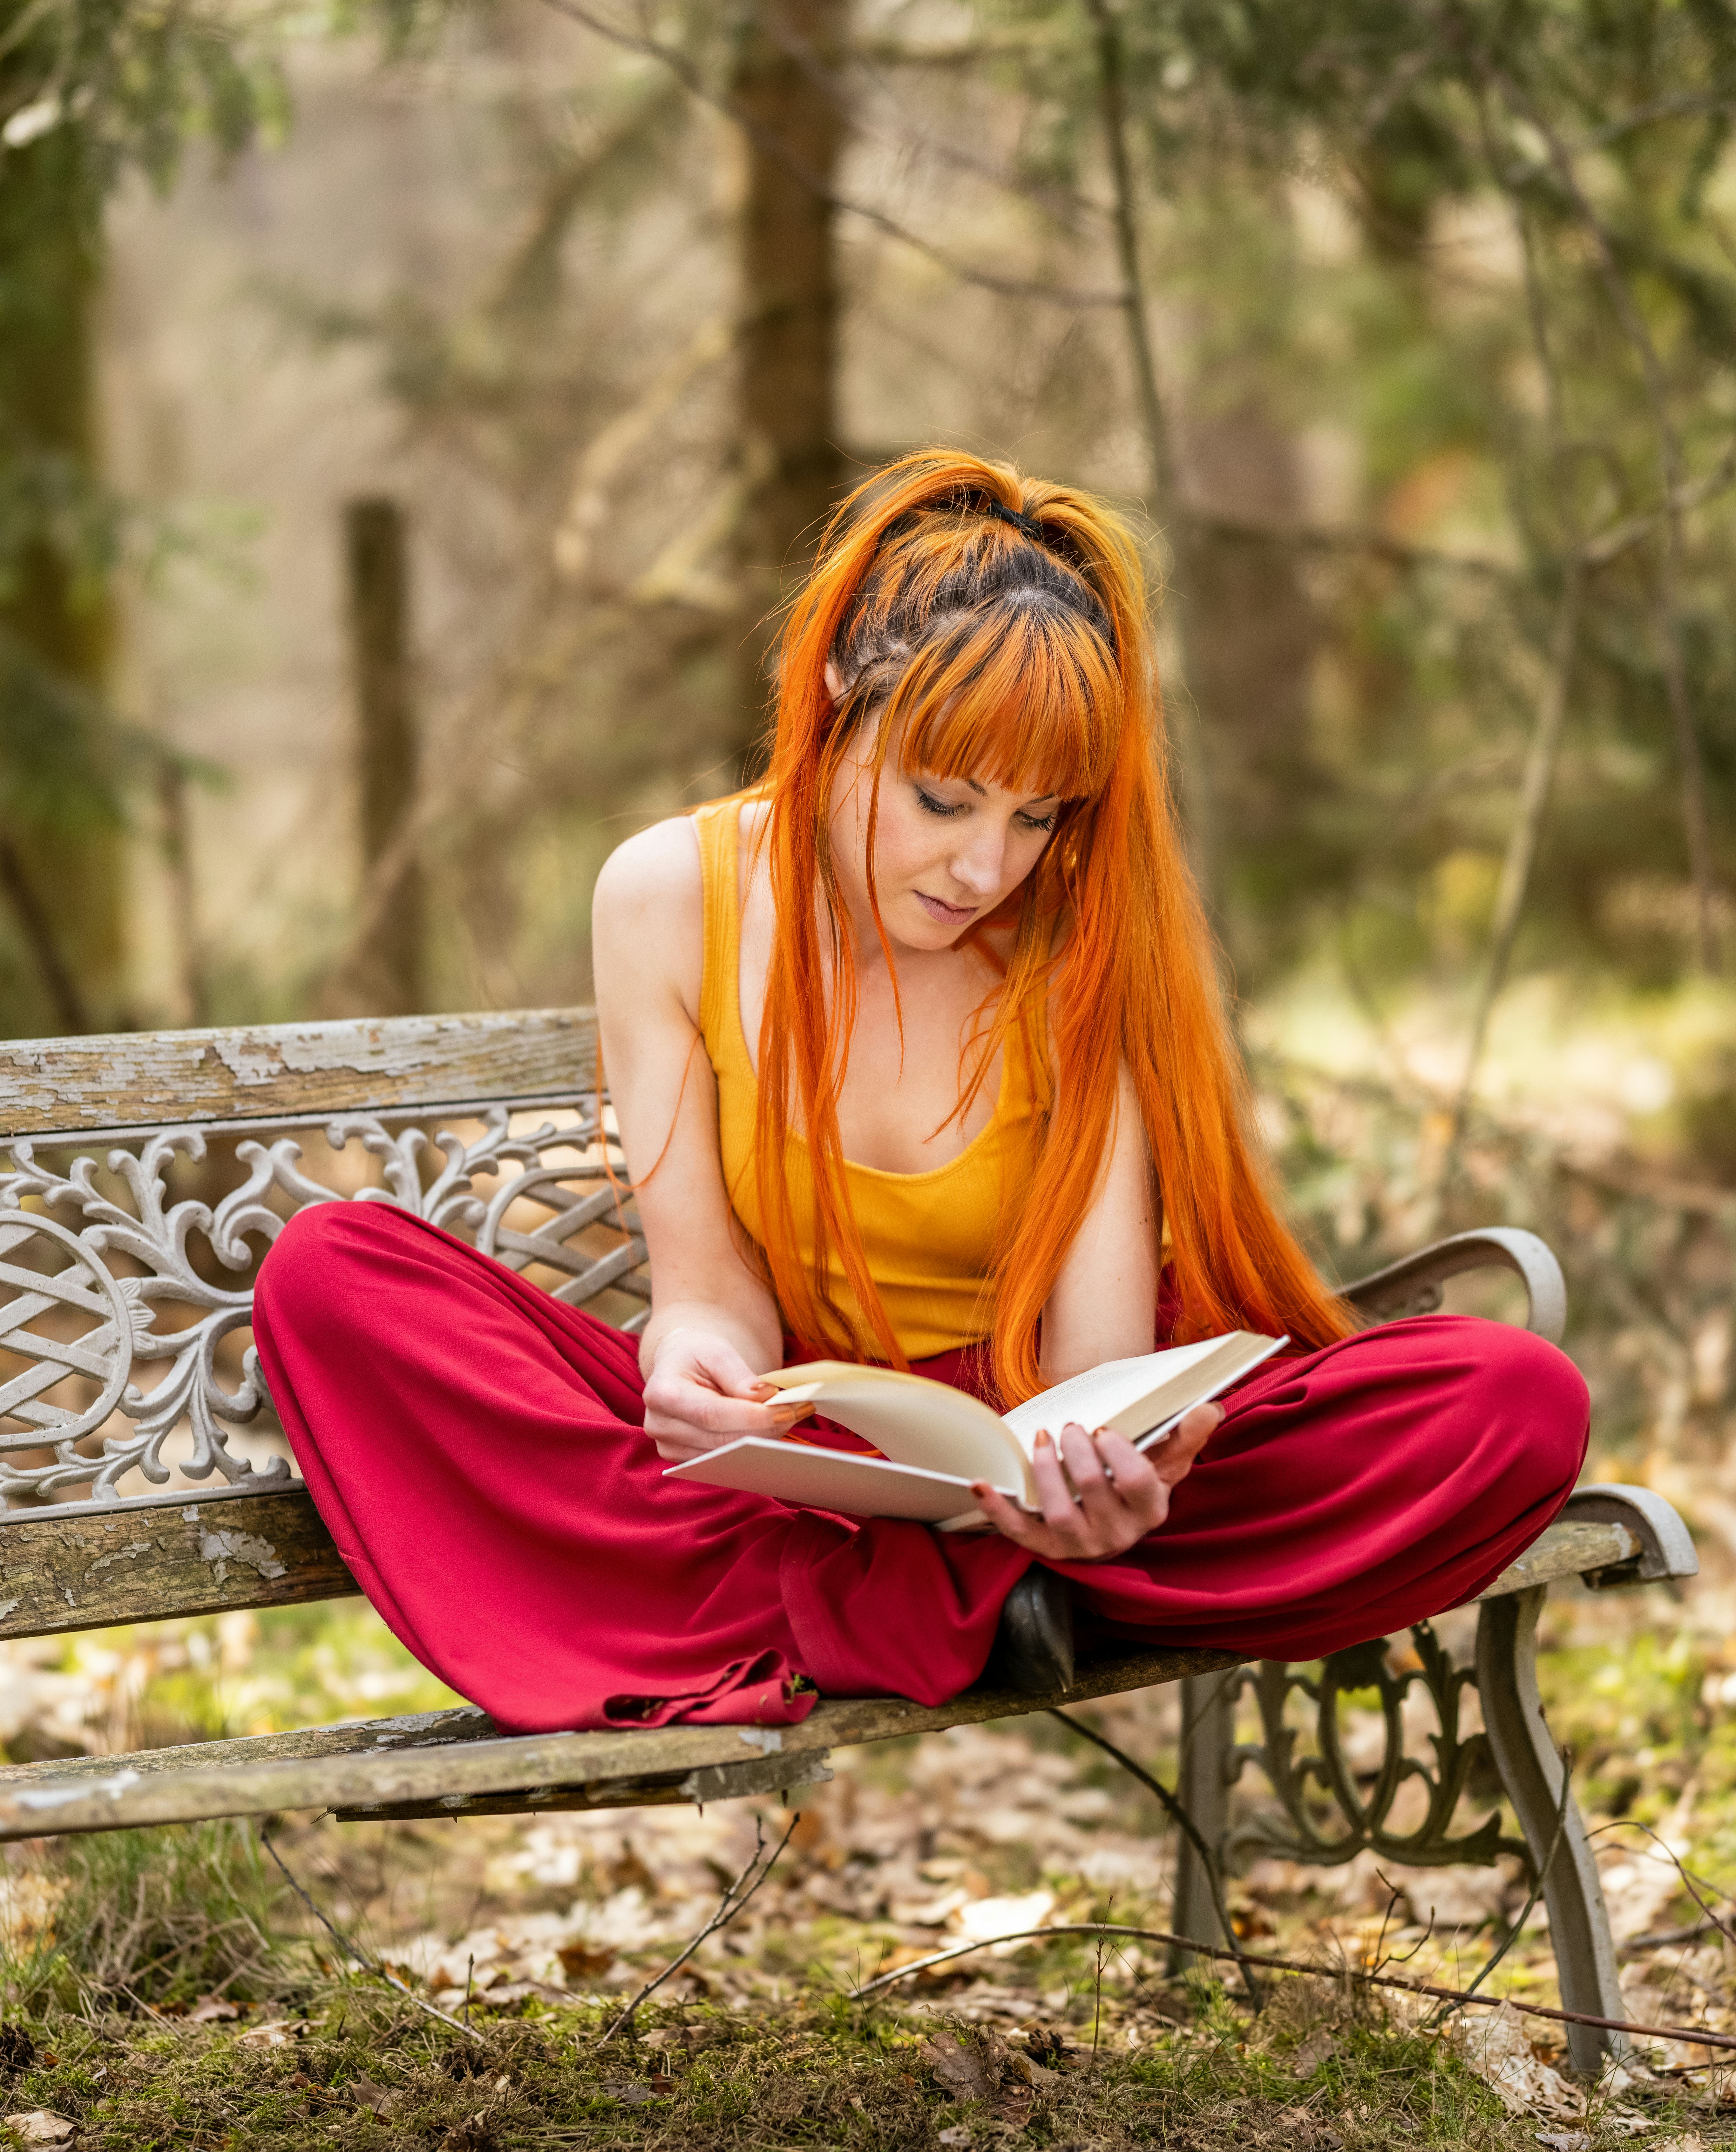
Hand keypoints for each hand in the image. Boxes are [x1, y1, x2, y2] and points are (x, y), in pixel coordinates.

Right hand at [642, 1328, 810, 1462]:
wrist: (677, 1365)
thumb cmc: (697, 1354)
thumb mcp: (717, 1352)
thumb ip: (740, 1376)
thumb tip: (765, 1397)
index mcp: (663, 1392)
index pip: (713, 1414)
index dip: (753, 1417)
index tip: (787, 1410)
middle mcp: (660, 1425)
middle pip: (720, 1439)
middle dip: (764, 1429)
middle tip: (798, 1413)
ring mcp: (668, 1446)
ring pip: (723, 1454)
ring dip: (761, 1441)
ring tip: (787, 1418)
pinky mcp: (681, 1458)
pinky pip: (720, 1461)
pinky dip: (747, 1449)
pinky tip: (768, 1431)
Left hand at [968, 1400, 1222, 1559]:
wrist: (1110, 1520)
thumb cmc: (1137, 1484)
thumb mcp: (1166, 1463)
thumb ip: (1186, 1436)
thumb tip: (1210, 1408)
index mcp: (1150, 1512)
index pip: (1138, 1484)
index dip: (1120, 1455)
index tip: (1105, 1429)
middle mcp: (1117, 1534)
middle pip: (1093, 1492)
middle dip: (1078, 1453)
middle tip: (1069, 1427)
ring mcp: (1079, 1545)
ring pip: (1059, 1513)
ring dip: (1044, 1472)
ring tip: (1040, 1440)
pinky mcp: (1045, 1548)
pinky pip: (1018, 1531)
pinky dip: (997, 1508)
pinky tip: (981, 1483)